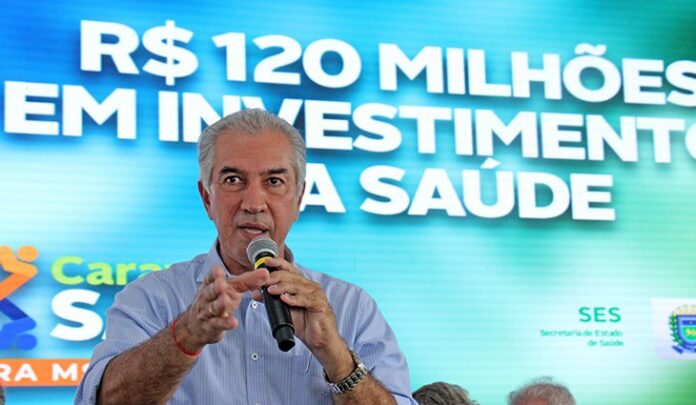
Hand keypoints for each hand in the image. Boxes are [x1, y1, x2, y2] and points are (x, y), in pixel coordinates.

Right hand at [177, 266, 269, 351]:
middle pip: (211, 291)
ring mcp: (208, 313)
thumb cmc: (217, 301)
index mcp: (210, 285)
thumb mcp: (230, 289)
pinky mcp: (212, 326)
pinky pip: (218, 324)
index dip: (214, 274)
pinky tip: (233, 322)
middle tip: (221, 283)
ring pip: (213, 308)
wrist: (196, 326)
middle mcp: (207, 298)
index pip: (211, 278)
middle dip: (216, 287)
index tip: (218, 270)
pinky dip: (226, 323)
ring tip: (225, 300)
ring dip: (219, 304)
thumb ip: (247, 281)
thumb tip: (266, 273)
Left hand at [255, 258, 354, 379]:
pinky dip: (294, 299)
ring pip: (297, 286)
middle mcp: (310, 286)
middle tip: (263, 280)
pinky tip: (284, 299)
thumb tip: (256, 293)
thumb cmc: (305, 325)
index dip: (278, 263)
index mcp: (302, 285)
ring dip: (282, 287)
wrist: (320, 341)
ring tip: (270, 290)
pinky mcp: (319, 304)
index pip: (289, 269)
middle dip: (275, 276)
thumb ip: (272, 301)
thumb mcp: (284, 311)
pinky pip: (305, 299)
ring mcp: (316, 294)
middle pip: (291, 276)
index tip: (265, 261)